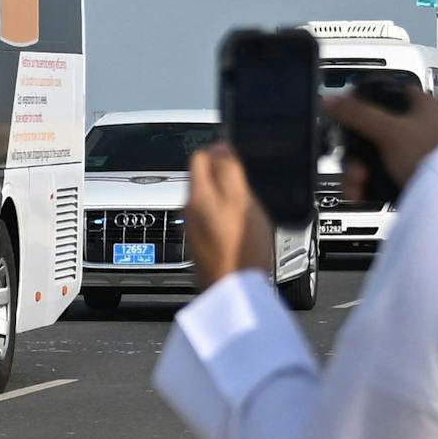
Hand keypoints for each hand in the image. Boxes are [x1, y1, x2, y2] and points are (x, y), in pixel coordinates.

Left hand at [185, 144, 275, 290]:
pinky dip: (226, 219)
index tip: (240, 159)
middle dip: (225, 176)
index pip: (201, 157)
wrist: (234, 293)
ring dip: (227, 199)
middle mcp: (189, 211)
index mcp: (197, 195)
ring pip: (209, 201)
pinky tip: (242, 229)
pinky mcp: (202, 246)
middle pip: (204, 179)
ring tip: (248, 210)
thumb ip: (228, 169)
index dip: (221, 152)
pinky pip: (212, 222)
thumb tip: (220, 145)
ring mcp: (194, 230)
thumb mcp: (241, 199)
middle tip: (248, 186)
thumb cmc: (241, 249)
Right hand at [324, 89, 437, 201]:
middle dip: (354, 151)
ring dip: (356, 169)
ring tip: (357, 182)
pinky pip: (379, 172)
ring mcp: (412, 150)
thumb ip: (358, 114)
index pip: (382, 93)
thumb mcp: (390, 131)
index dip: (359, 103)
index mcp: (419, 105)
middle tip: (352, 162)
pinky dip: (367, 181)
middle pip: (370, 129)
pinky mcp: (408, 172)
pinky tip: (361, 189)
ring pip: (372, 153)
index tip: (344, 117)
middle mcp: (416, 125)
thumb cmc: (435, 157)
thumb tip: (332, 100)